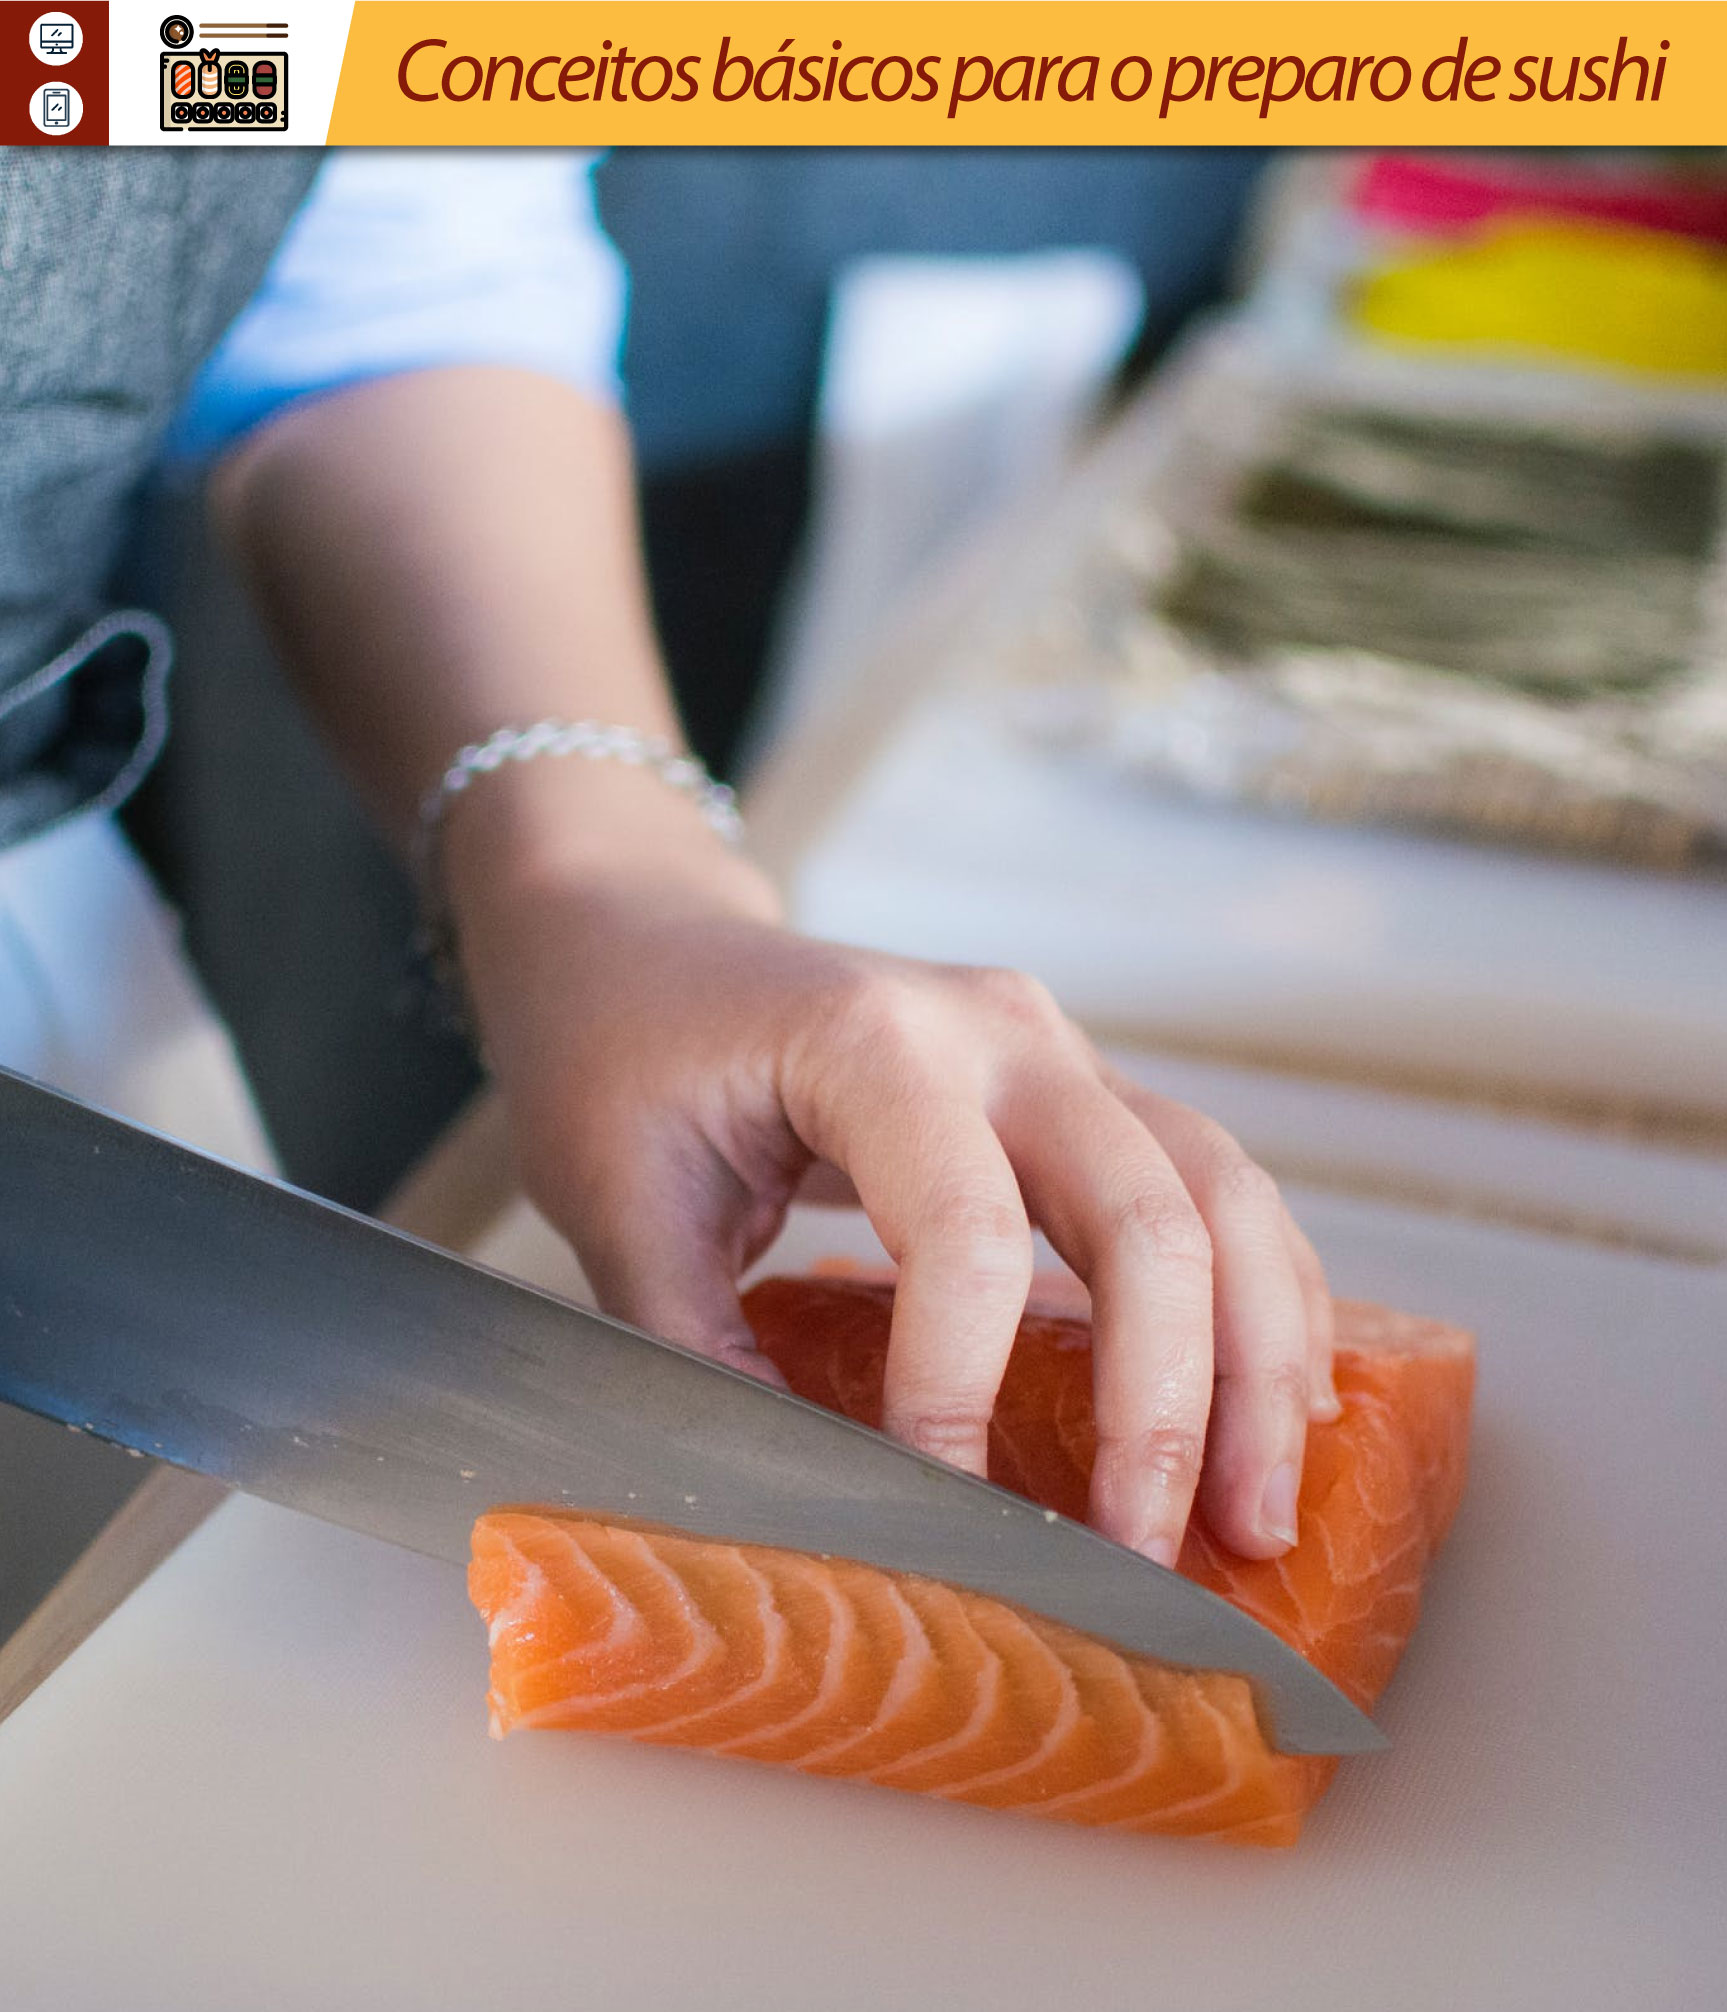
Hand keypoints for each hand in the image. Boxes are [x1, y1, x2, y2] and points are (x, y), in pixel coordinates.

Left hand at [445, 760, 1336, 1567]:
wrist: (647, 941)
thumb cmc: (617, 1060)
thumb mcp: (615, 1206)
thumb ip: (697, 1352)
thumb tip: (805, 1513)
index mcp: (870, 1042)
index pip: (961, 1232)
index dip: (960, 1391)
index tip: (944, 1521)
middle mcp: (996, 1030)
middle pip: (1147, 1208)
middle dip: (1170, 1400)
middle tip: (1159, 1557)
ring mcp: (1057, 1050)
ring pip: (1219, 1188)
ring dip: (1257, 1354)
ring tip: (1262, 1508)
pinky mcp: (1080, 1089)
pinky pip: (1213, 1183)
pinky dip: (1261, 1291)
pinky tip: (1278, 1401)